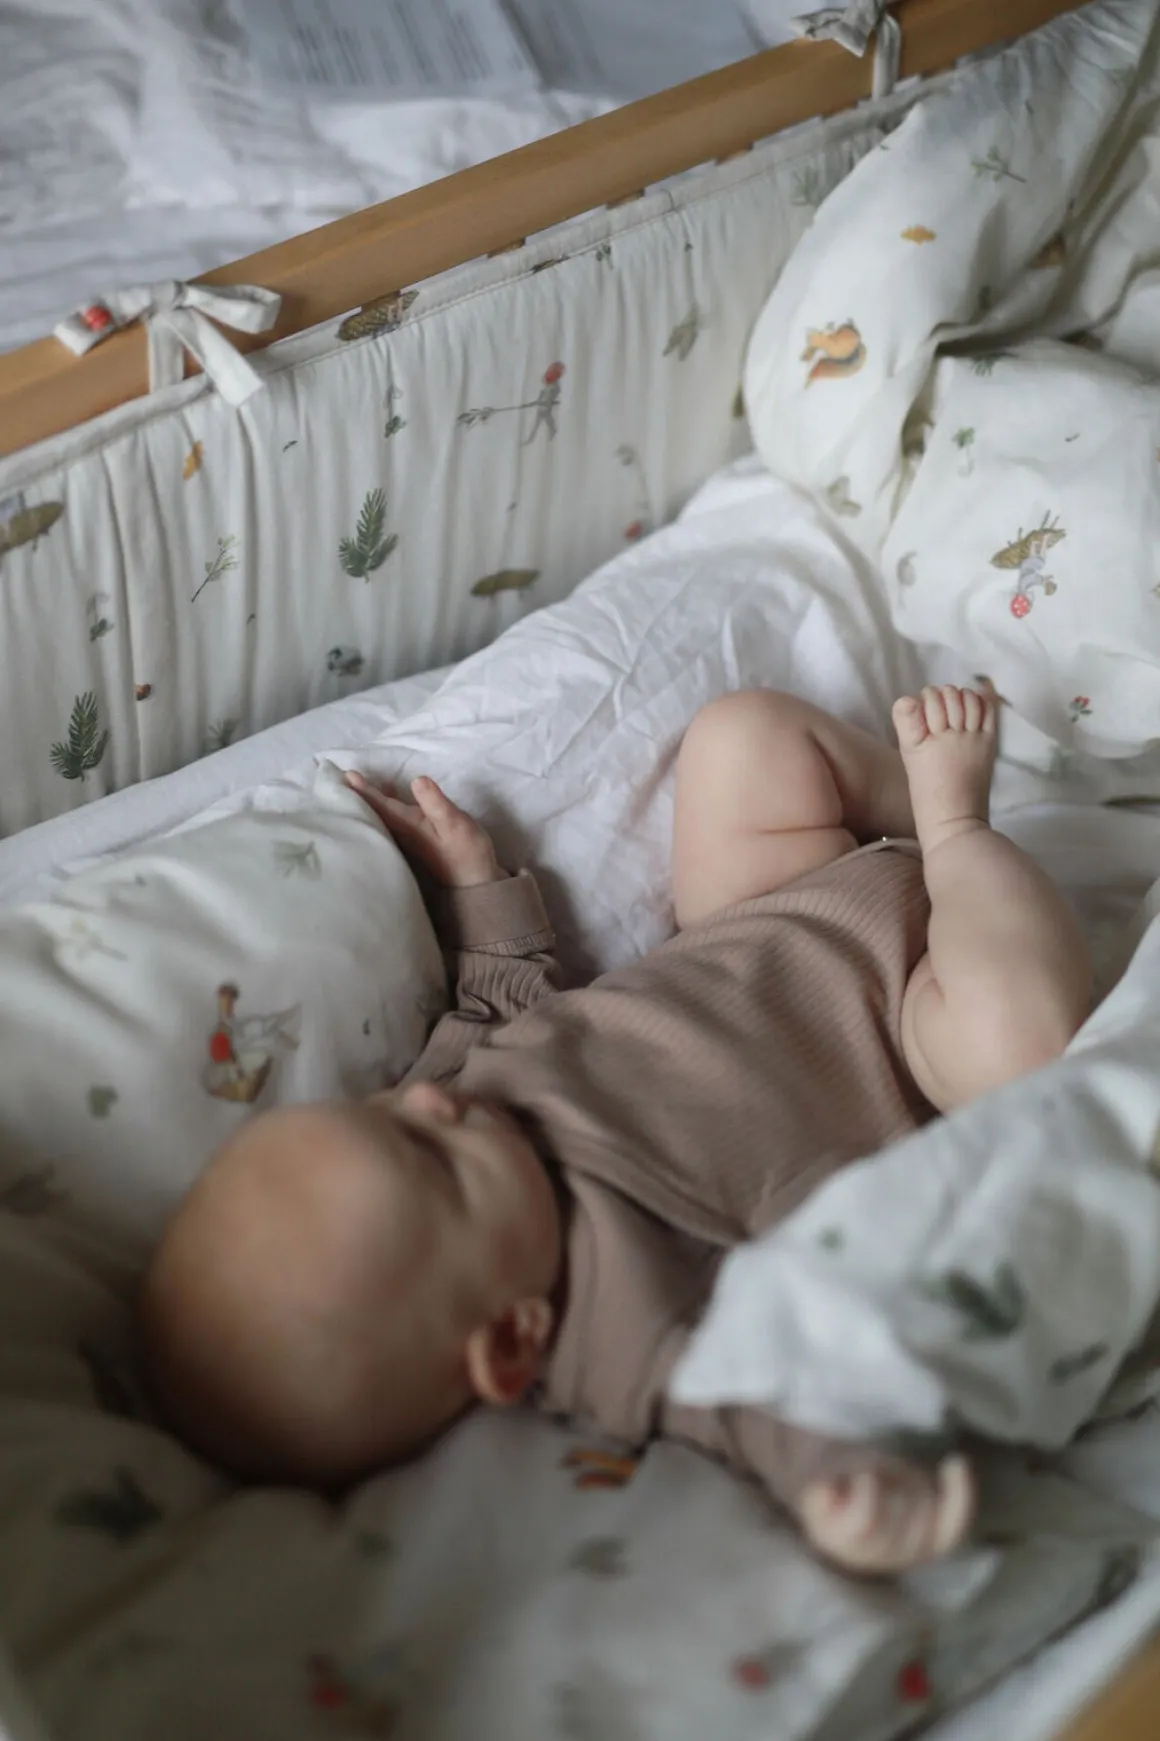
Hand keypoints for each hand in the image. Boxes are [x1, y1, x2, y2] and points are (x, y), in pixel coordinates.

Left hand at [345, 771, 505, 887]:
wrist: (474, 883)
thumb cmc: (465, 852)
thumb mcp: (454, 823)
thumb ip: (435, 802)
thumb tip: (416, 780)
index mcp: (407, 825)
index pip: (380, 804)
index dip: (364, 789)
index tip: (347, 775)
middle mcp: (401, 832)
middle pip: (375, 811)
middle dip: (360, 794)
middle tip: (343, 777)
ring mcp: (407, 838)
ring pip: (382, 816)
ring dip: (371, 800)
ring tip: (360, 784)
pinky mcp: (416, 841)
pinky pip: (392, 820)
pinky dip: (385, 807)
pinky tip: (389, 797)